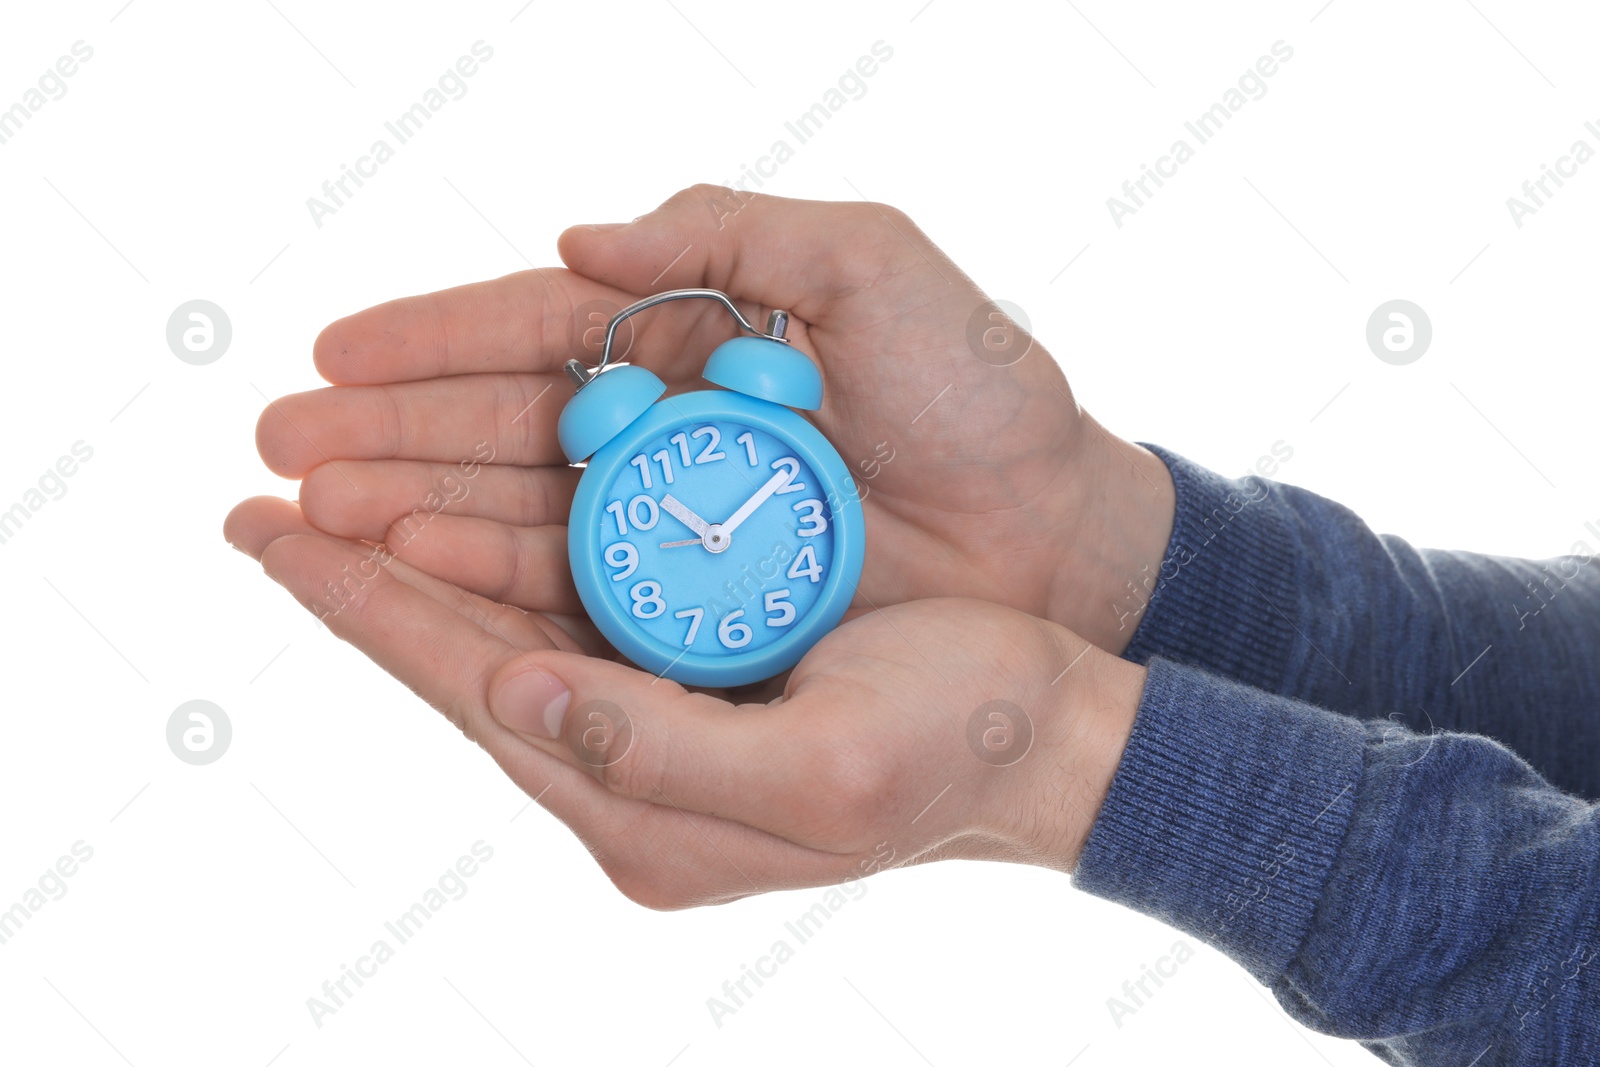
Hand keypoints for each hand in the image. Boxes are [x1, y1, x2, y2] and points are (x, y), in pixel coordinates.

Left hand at [223, 499, 1145, 904]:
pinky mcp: (697, 688)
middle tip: (265, 502)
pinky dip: (506, 563)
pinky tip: (461, 520)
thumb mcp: (813, 770)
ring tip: (331, 497)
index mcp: (649, 811)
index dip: (368, 609)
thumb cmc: (954, 750)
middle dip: (367, 580)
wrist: (1048, 742)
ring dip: (422, 562)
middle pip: (466, 662)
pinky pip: (572, 619)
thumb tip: (506, 689)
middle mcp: (635, 781)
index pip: (473, 692)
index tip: (272, 531)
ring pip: (508, 634)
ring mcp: (663, 737)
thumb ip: (651, 748)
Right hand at [251, 186, 1175, 653]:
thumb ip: (736, 230)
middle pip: (496, 428)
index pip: (535, 330)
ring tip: (318, 521)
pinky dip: (492, 581)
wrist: (1060, 536)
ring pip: (513, 512)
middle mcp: (662, 428)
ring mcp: (671, 520)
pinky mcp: (692, 603)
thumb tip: (583, 239)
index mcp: (693, 333)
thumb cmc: (981, 392)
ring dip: (412, 513)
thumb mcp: (875, 267)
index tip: (328, 359)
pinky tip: (416, 571)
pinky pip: (574, 590)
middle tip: (278, 457)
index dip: (429, 342)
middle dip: (386, 439)